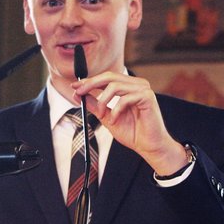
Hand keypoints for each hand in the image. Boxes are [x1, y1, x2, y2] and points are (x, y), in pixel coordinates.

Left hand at [71, 72, 186, 175]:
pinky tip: (115, 120)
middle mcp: (137, 84)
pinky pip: (124, 98)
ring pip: (115, 85)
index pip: (107, 77)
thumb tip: (79, 95)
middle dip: (91, 84)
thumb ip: (95, 105)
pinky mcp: (148, 97)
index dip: (89, 80)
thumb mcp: (107, 117)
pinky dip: (116, 110)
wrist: (149, 146)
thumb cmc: (133, 132)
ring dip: (103, 101)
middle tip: (79, 92)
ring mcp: (143, 89)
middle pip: (109, 76)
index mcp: (129, 86)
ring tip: (102, 114)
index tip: (75, 86)